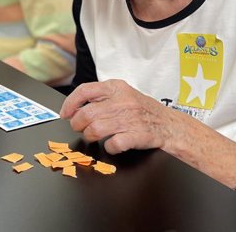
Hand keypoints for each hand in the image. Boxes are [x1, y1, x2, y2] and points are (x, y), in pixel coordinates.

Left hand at [60, 80, 176, 154]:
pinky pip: (112, 144)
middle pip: (86, 113)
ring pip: (95, 129)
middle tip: (79, 128)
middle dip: (77, 124)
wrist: (171, 125)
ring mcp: (130, 118)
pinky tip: (112, 144)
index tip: (64, 114)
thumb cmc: (143, 110)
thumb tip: (74, 107)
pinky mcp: (136, 135)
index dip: (70, 103)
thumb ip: (102, 97)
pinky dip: (108, 148)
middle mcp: (122, 101)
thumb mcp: (123, 94)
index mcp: (116, 87)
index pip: (84, 90)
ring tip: (93, 136)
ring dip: (89, 136)